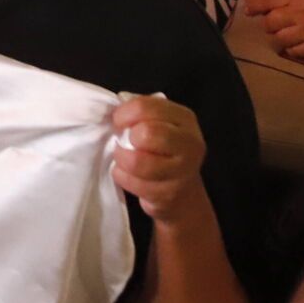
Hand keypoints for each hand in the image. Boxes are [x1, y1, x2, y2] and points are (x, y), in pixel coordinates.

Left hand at [109, 94, 209, 225]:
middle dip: (126, 137)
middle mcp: (189, 144)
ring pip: (136, 162)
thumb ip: (141, 114)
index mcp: (184, 118)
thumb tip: (114, 111)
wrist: (184, 192)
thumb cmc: (164, 149)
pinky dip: (122, 176)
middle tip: (124, 141)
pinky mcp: (169, 195)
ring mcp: (182, 172)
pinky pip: (132, 183)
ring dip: (121, 159)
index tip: (118, 121)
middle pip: (146, 133)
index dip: (124, 113)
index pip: (146, 107)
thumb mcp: (160, 124)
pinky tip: (127, 174)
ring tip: (123, 157)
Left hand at [260, 0, 303, 65]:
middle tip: (274, 20)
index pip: (266, 2)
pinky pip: (296, 52)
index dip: (256, 6)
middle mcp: (299, 14)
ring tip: (284, 32)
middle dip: (269, 22)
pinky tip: (296, 42)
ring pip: (280, 39)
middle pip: (269, 23)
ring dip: (279, 36)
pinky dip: (292, 49)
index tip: (254, 9)